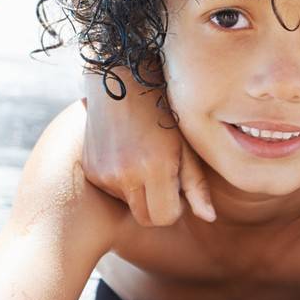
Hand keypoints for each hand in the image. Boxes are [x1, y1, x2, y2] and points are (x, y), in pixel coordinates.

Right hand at [81, 75, 214, 225]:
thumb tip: (208, 218)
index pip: (165, 218)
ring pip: (129, 204)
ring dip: (141, 192)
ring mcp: (104, 173)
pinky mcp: (91, 170)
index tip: (177, 187)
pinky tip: (128, 154)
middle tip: (164, 179)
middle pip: (146, 218)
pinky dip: (123, 181)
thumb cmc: (164, 112)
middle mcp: (125, 175)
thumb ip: (197, 185)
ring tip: (145, 158)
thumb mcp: (187, 145)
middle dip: (158, 207)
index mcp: (155, 168)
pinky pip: (113, 190)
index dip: (176, 208)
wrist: (121, 81)